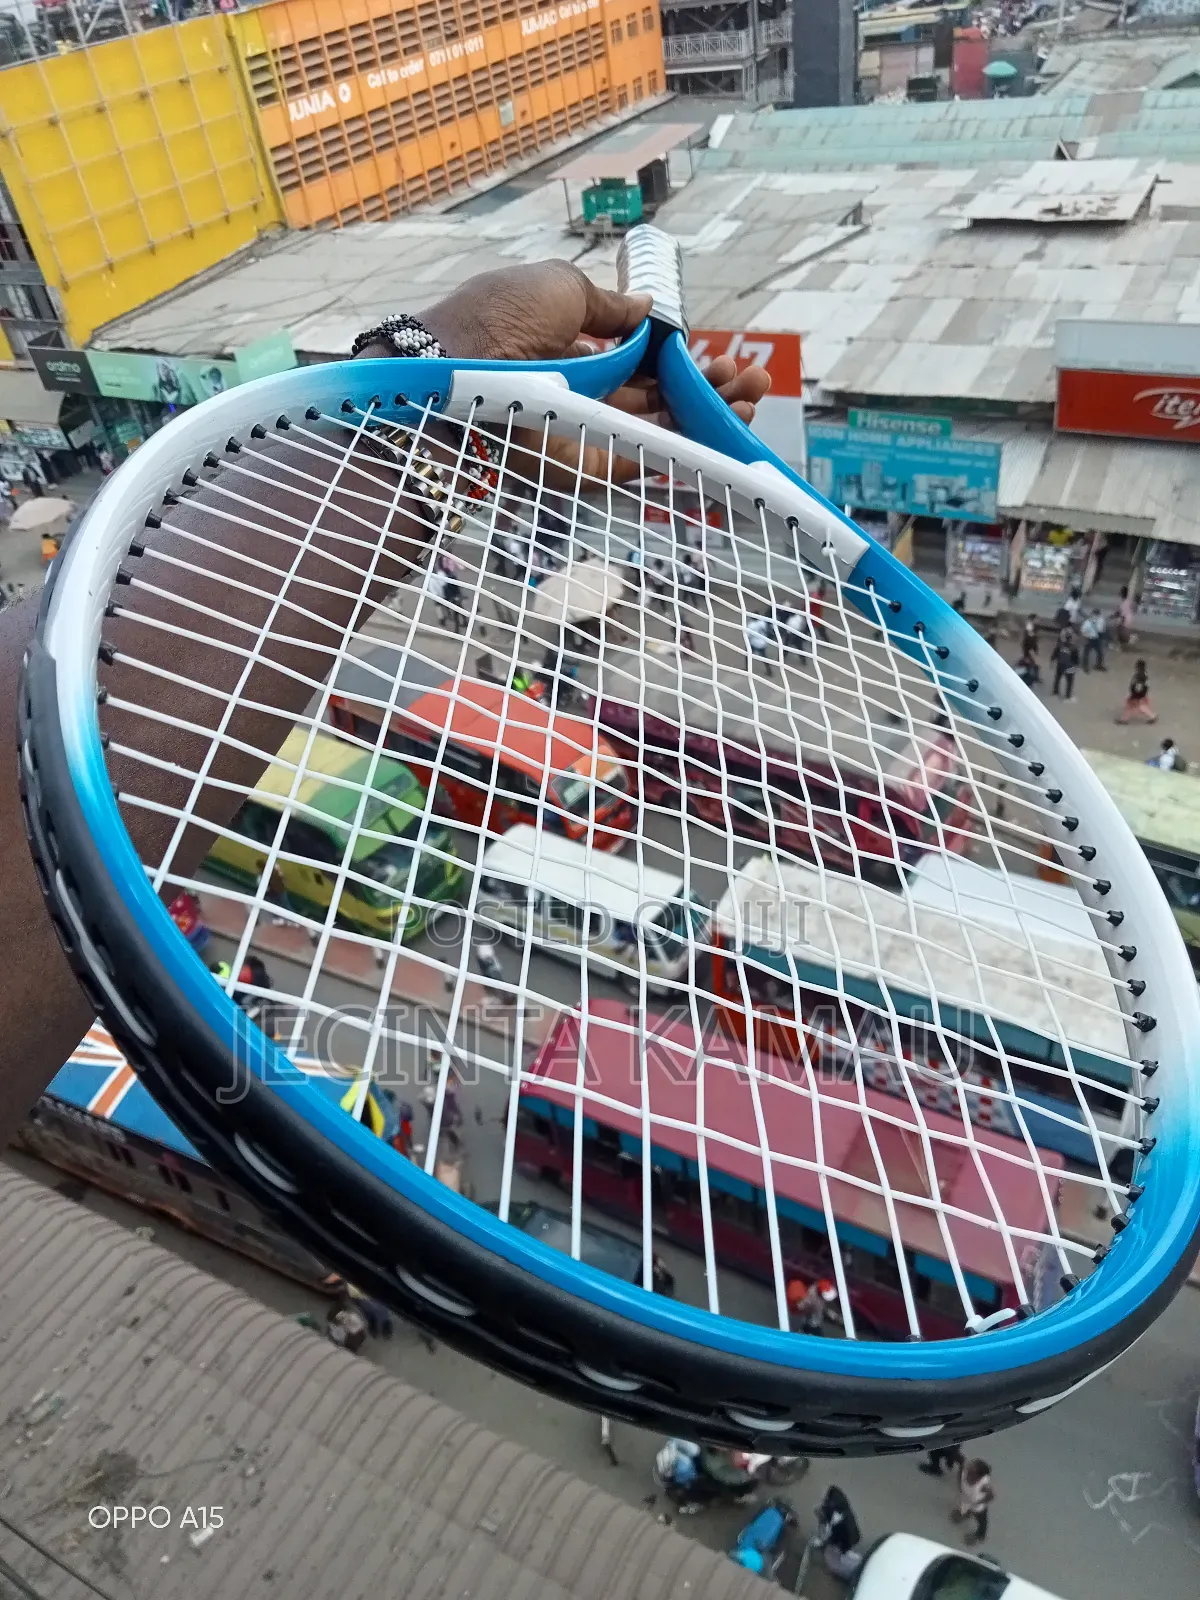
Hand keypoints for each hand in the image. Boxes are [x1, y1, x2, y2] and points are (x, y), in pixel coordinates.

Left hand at [374, 259, 771, 478]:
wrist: (456, 371)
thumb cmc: (496, 320)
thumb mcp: (559, 289)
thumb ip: (609, 307)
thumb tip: (647, 308)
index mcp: (571, 349)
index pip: (636, 361)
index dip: (680, 359)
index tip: (719, 355)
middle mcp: (580, 393)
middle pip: (655, 397)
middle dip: (708, 388)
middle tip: (753, 379)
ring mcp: (584, 433)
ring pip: (658, 429)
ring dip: (708, 415)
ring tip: (753, 398)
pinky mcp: (584, 468)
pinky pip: (642, 462)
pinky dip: (686, 450)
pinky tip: (724, 433)